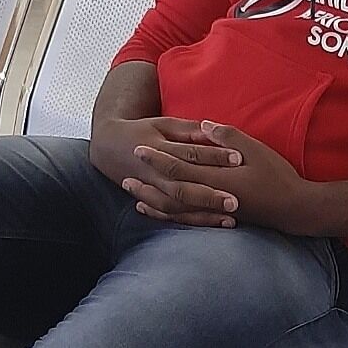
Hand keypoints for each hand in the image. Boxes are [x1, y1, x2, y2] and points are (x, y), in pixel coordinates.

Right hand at [89, 117, 243, 227]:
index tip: (239, 158)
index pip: (190, 154)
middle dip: (209, 196)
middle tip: (235, 201)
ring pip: (178, 206)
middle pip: (183, 187)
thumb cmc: (142, 131)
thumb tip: (213, 130)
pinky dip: (192, 221)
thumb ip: (188, 130)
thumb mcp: (163, 124)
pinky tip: (215, 223)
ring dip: (203, 214)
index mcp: (158, 148)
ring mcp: (152, 190)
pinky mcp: (153, 201)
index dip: (214, 156)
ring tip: (230, 219)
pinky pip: (172, 215)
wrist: (109, 147)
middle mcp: (153, 173)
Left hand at [130, 120, 311, 233]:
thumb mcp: (255, 149)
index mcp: (217, 178)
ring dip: (149, 198)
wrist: (294, 208)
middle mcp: (210, 197)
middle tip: (124, 170)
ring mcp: (212, 211)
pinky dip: (164, 215)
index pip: (179, 167)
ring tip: (130, 190)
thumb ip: (228, 138)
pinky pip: (182, 220)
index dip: (157, 157)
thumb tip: (204, 126)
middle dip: (146, 179)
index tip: (138, 147)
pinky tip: (151, 210)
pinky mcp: (215, 218)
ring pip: (172, 208)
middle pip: (168, 189)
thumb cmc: (277, 175)